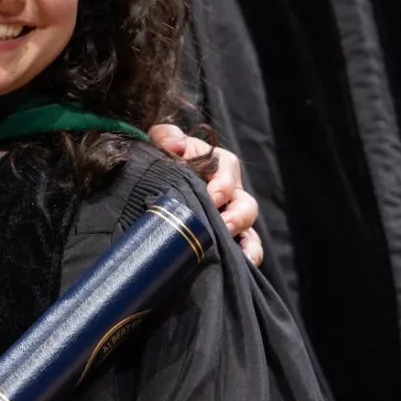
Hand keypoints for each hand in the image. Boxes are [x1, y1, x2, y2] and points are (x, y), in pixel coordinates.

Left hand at [147, 126, 262, 266]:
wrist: (150, 182)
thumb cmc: (163, 159)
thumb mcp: (161, 142)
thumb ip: (166, 137)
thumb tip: (176, 146)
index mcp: (216, 164)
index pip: (228, 167)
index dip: (223, 182)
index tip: (213, 195)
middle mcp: (229, 190)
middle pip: (244, 202)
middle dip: (236, 214)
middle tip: (223, 224)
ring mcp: (231, 215)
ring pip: (248, 226)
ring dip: (245, 238)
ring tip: (236, 250)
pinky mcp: (227, 236)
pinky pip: (247, 246)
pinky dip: (249, 254)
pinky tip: (245, 263)